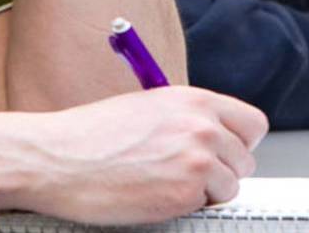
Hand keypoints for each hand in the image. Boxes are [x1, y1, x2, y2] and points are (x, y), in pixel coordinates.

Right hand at [11, 87, 267, 225]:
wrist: (56, 159)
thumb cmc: (90, 136)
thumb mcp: (147, 110)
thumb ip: (186, 120)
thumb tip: (214, 139)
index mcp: (193, 100)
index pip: (252, 124)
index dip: (238, 143)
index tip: (222, 154)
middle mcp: (202, 126)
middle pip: (245, 160)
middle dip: (221, 171)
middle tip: (185, 176)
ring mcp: (197, 160)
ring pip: (230, 187)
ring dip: (204, 193)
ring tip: (164, 185)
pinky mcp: (186, 193)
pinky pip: (207, 207)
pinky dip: (186, 207)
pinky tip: (155, 196)